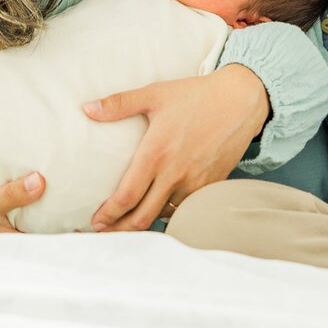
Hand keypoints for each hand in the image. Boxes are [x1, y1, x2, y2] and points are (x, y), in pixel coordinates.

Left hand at [84, 64, 269, 232]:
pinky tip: (158, 211)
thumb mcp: (155, 94)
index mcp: (156, 153)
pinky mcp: (211, 186)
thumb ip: (119, 103)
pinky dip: (169, 214)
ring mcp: (195, 183)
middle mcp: (175, 173)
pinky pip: (185, 208)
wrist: (241, 101)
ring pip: (164, 215)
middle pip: (143, 216)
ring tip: (127, 225)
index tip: (95, 221)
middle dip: (120, 229)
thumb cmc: (196, 96)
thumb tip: (86, 108)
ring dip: (145, 223)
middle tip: (104, 232)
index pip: (127, 196)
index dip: (109, 214)